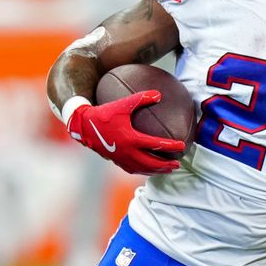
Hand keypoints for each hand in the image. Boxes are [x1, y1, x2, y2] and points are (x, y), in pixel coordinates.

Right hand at [66, 90, 184, 174]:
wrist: (83, 126)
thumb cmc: (104, 113)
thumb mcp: (122, 104)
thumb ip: (141, 98)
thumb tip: (159, 94)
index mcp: (130, 139)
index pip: (156, 145)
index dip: (170, 146)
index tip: (182, 146)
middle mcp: (127, 152)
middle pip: (151, 163)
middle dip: (166, 165)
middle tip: (178, 164)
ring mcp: (121, 158)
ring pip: (142, 169)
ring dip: (156, 171)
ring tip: (167, 170)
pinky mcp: (115, 160)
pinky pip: (132, 169)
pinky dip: (143, 171)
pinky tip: (149, 169)